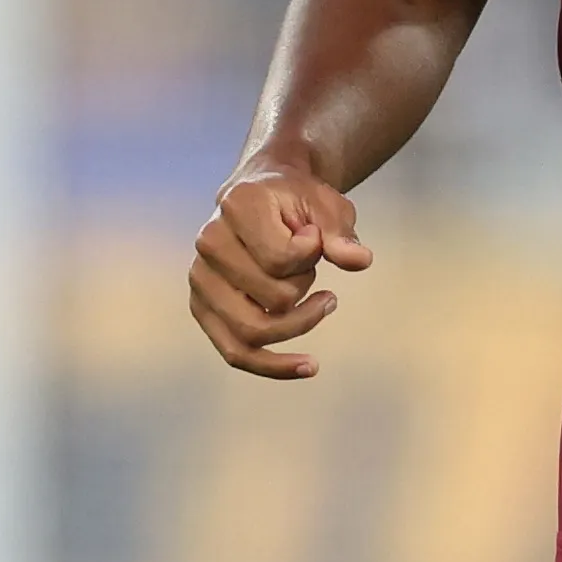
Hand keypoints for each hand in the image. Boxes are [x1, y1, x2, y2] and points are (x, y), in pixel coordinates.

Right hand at [188, 160, 372, 379]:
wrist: (263, 194)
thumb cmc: (299, 200)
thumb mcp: (327, 205)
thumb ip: (340, 234)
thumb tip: (360, 260)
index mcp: (238, 205)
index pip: (281, 259)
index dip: (312, 254)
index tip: (315, 236)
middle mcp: (210, 241)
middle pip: (273, 298)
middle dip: (306, 287)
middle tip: (311, 265)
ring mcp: (200, 277)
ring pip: (252, 333)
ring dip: (298, 323)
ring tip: (324, 302)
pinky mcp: (202, 306)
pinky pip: (236, 352)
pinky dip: (274, 365)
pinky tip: (310, 367)